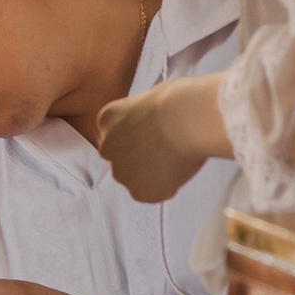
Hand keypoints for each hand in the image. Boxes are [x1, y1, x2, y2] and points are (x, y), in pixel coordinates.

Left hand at [99, 82, 200, 201]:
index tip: (153, 138)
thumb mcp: (151, 99)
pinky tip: (178, 173)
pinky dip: (164, 189)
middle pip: (121, 159)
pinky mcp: (139, 191)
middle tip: (165, 153)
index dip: (137, 139)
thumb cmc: (177, 102)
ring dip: (150, 175)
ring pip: (134, 180)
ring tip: (175, 162)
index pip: (116, 136)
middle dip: (140, 159)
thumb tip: (155, 124)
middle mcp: (108, 146)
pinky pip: (151, 194)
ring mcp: (121, 171)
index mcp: (107, 119)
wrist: (187, 120)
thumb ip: (143, 117)